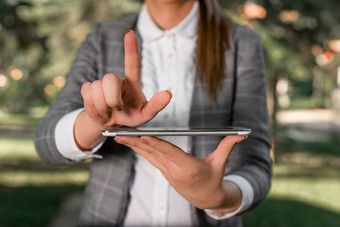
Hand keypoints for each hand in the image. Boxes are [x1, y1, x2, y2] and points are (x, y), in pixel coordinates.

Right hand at [80, 30, 171, 127]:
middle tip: (118, 108)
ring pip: (96, 89)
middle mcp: (116, 79)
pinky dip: (94, 108)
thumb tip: (168, 94)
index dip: (131, 48)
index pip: (132, 63)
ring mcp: (101, 83)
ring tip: (110, 111)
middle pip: (110, 79)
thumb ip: (156, 106)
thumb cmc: (131, 116)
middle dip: (113, 99)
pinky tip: (100, 110)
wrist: (112, 123)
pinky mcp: (88, 88)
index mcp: (132, 82)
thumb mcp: (145, 115)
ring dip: (104, 107)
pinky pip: (87, 94)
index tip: (130, 34)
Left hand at [114, 135, 246, 209]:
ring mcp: (168, 173)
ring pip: (148, 156)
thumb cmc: (214, 179)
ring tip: (119, 136)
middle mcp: (175, 171)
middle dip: (137, 143)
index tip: (144, 136)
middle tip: (121, 133)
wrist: (206, 199)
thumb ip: (228, 146)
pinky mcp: (165, 172)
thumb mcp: (220, 163)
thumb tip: (243, 134)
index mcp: (189, 168)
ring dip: (133, 146)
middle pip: (154, 153)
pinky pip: (150, 159)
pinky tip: (130, 143)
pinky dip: (140, 150)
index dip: (157, 144)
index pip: (171, 153)